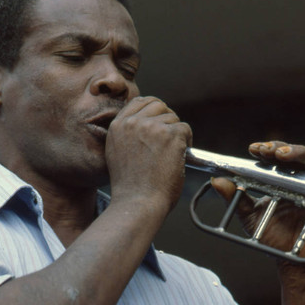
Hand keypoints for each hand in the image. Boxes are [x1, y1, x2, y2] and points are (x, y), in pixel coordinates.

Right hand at [105, 96, 191, 210]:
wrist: (138, 203)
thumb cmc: (131, 187)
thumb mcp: (117, 153)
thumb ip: (128, 134)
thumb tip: (147, 124)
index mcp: (118, 125)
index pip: (141, 101)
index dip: (154, 110)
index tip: (160, 123)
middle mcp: (133, 122)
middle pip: (159, 106)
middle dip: (168, 120)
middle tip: (170, 140)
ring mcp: (152, 127)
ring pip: (174, 119)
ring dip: (177, 134)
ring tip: (171, 155)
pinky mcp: (170, 135)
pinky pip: (185, 129)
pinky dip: (187, 142)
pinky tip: (179, 158)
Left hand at [212, 141, 304, 257]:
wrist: (295, 262)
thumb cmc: (274, 238)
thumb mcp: (249, 216)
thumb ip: (235, 199)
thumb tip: (216, 181)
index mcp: (281, 178)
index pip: (275, 156)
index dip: (266, 149)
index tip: (253, 150)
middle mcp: (300, 177)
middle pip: (295, 153)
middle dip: (280, 148)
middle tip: (267, 151)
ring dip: (300, 151)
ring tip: (284, 154)